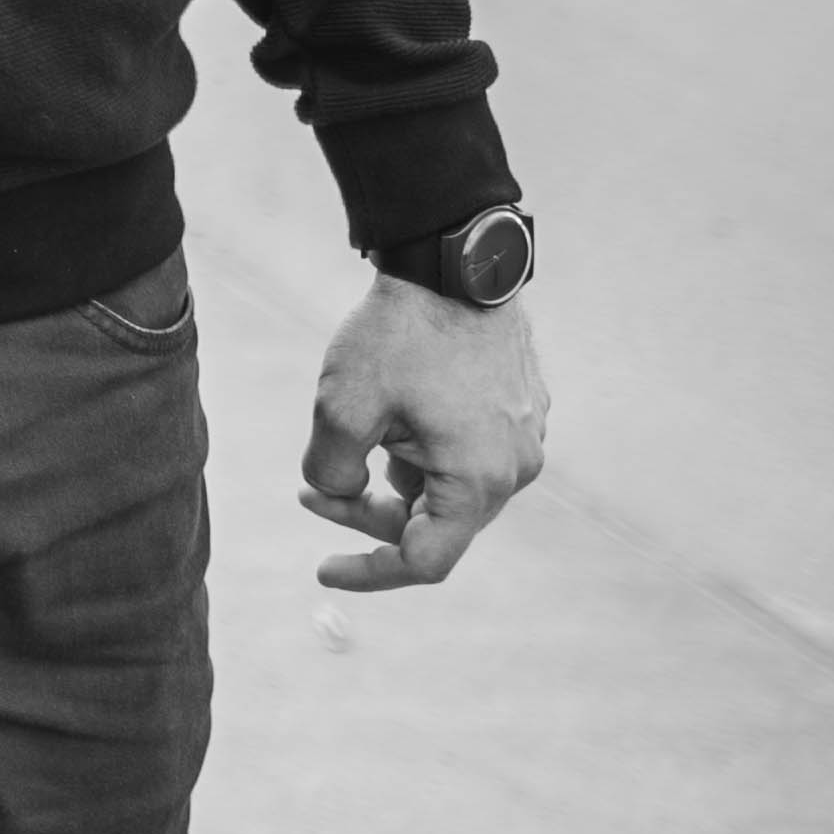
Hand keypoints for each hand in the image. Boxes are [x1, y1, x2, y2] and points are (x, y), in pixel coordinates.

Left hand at [300, 275, 547, 590]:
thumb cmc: (398, 335)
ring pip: (449, 487)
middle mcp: (515, 469)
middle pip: (436, 524)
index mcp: (479, 480)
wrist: (452, 261)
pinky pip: (467, 453)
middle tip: (308, 491)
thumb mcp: (341, 408)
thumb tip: (337, 493)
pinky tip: (387, 416)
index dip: (370, 572)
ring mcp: (525, 438)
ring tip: (349, 434)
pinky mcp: (522, 410)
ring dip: (393, 479)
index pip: (425, 561)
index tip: (322, 570)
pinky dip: (420, 452)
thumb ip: (332, 472)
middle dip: (368, 514)